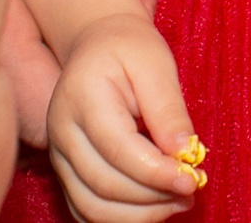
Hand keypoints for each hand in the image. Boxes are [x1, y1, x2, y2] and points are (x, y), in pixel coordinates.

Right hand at [48, 11, 204, 221]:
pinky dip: (121, 217)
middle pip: (104, 185)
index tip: (191, 179)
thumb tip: (186, 153)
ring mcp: (58, 155)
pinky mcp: (65, 171)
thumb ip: (169, 110)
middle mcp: (61, 132)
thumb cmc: (129, 49)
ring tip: (177, 201)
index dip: (156, 172)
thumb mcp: (156, 65)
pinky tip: (153, 205)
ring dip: (138, 215)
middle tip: (191, 190)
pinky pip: (87, 210)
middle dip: (152, 197)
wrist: (97, 45)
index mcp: (82, 98)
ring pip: (93, 207)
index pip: (118, 150)